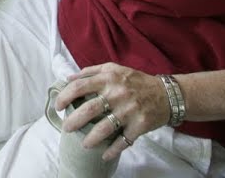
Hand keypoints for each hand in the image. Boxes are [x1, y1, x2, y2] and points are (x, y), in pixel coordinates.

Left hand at [56, 63, 170, 160]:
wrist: (166, 94)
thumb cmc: (136, 82)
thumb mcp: (114, 69)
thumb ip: (91, 71)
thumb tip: (68, 78)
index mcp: (109, 78)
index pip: (80, 86)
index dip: (65, 97)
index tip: (58, 106)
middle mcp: (118, 93)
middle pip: (89, 109)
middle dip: (73, 121)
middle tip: (66, 127)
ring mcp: (129, 110)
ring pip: (104, 128)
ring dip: (91, 138)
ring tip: (84, 143)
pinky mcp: (139, 125)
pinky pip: (123, 141)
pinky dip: (112, 150)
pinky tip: (104, 154)